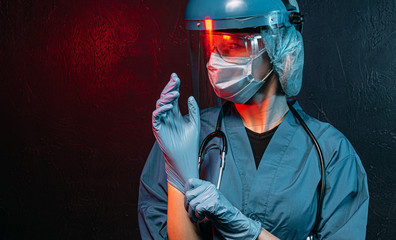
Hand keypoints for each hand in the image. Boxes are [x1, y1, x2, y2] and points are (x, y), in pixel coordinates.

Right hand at [152, 73, 199, 192]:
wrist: (185, 157)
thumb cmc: (190, 143)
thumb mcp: (195, 123)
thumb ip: (193, 110)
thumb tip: (190, 96)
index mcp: (175, 114)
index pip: (173, 97)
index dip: (174, 86)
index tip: (176, 77)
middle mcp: (167, 116)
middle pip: (166, 98)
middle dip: (169, 87)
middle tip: (175, 79)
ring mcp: (162, 121)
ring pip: (160, 105)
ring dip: (167, 97)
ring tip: (175, 93)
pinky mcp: (157, 128)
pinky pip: (156, 116)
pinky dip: (161, 109)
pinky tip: (170, 106)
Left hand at [185, 178, 261, 239]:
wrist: (231, 219)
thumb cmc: (217, 210)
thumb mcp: (206, 199)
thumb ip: (197, 195)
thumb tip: (185, 196)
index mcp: (207, 185)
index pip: (190, 182)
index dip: (186, 192)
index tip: (188, 201)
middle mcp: (210, 187)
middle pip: (189, 195)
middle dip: (187, 207)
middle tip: (191, 213)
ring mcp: (213, 194)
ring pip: (193, 203)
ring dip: (192, 214)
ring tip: (197, 217)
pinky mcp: (214, 202)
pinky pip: (199, 209)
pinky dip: (198, 216)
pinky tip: (202, 218)